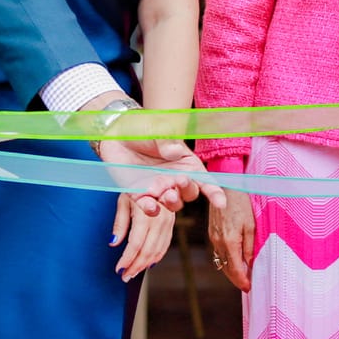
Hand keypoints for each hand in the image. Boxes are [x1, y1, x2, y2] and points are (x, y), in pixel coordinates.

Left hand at [83, 89, 227, 213]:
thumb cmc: (144, 129)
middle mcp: (175, 179)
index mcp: (187, 164)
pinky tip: (151, 204)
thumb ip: (167, 142)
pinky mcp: (140, 195)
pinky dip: (151, 209)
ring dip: (172, 202)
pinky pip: (149, 208)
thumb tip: (175, 151)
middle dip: (188, 191)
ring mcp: (159, 189)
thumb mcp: (158, 131)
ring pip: (173, 204)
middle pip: (190, 193)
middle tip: (181, 180)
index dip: (215, 193)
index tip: (221, 203)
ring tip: (166, 193)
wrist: (118, 133)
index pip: (205, 181)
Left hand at [111, 193, 174, 281]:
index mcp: (146, 212)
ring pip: (157, 250)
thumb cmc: (136, 187)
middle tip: (124, 276)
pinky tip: (147, 265)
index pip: (136, 243)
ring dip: (144, 265)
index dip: (127, 259)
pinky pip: (165, 245)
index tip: (118, 268)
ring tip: (132, 273)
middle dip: (135, 266)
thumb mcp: (123, 200)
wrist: (157, 177)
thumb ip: (119, 223)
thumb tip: (113, 242)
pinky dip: (156, 257)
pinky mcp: (172, 224)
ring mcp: (168, 222)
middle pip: (147, 250)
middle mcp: (160, 219)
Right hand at [206, 187, 255, 291]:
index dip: (242, 281)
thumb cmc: (242, 203)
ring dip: (231, 271)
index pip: (235, 270)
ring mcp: (213, 237)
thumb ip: (249, 247)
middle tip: (247, 286)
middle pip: (226, 269)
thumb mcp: (251, 225)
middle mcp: (218, 242)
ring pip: (221, 261)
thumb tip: (249, 265)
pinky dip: (227, 260)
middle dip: (237, 279)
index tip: (250, 288)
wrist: (226, 186)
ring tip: (243, 276)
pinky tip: (235, 260)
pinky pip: (219, 252)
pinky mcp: (212, 232)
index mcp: (230, 241)